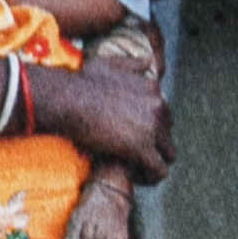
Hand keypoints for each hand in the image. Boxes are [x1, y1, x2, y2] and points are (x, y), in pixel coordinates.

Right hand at [49, 50, 169, 177]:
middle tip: (133, 154)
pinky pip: (159, 171)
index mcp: (152, 88)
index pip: (163, 114)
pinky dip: (151, 177)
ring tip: (136, 168)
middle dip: (154, 145)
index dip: (149, 129)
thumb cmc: (81, 82)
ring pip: (167, 154)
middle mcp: (158, 105)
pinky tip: (136, 177)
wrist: (69, 99)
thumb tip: (150, 61)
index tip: (132, 137)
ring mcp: (152, 127)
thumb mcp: (110, 63)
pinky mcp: (142, 148)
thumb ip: (133, 64)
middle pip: (167, 135)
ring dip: (154, 162)